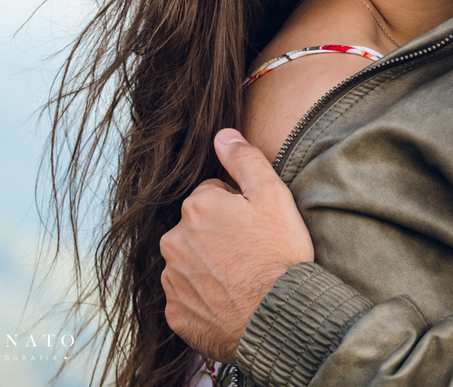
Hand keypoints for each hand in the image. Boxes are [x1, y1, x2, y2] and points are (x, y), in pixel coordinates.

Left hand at [161, 128, 314, 361]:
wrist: (279, 317)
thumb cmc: (279, 254)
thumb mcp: (273, 195)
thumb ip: (244, 160)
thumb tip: (222, 135)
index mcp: (197, 207)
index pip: (212, 194)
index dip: (238, 208)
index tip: (256, 226)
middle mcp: (174, 241)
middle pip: (196, 228)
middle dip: (218, 235)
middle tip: (251, 251)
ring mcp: (172, 280)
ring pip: (190, 261)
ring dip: (209, 265)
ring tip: (243, 278)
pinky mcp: (176, 313)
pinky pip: (187, 297)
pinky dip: (205, 297)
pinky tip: (231, 299)